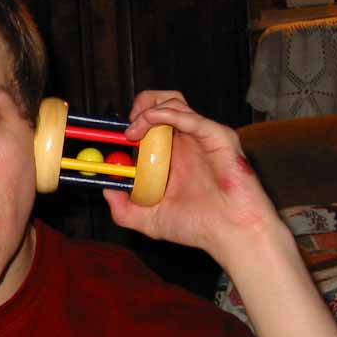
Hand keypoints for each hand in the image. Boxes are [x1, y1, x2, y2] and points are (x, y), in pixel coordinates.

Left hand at [103, 90, 281, 265]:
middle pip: (162, 104)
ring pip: (173, 102)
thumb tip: (105, 190)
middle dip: (139, 106)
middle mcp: (186, 143)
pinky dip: (162, 114)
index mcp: (172, 157)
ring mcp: (201, 137)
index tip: (112, 138)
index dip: (129, 124)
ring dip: (147, 109)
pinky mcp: (216, 135)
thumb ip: (123, 208)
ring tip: (133, 132)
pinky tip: (146, 125)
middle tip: (124, 127)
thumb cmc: (200, 227)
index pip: (149, 125)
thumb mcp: (148, 220)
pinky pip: (187, 115)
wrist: (231, 235)